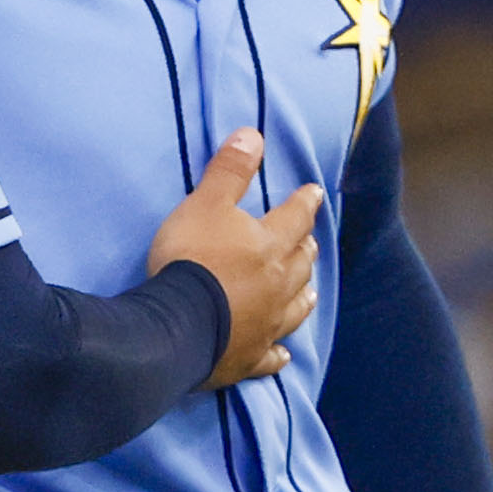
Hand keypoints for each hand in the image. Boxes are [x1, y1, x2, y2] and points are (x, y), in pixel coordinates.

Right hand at [148, 128, 321, 388]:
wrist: (178, 325)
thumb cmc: (191, 258)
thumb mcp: (206, 203)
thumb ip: (230, 171)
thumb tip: (254, 134)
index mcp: (270, 245)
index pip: (295, 217)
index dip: (304, 202)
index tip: (314, 192)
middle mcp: (278, 286)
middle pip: (300, 263)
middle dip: (306, 248)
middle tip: (310, 241)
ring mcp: (267, 325)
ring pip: (295, 308)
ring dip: (303, 296)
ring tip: (311, 291)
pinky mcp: (250, 357)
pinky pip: (270, 356)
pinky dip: (278, 354)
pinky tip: (283, 355)